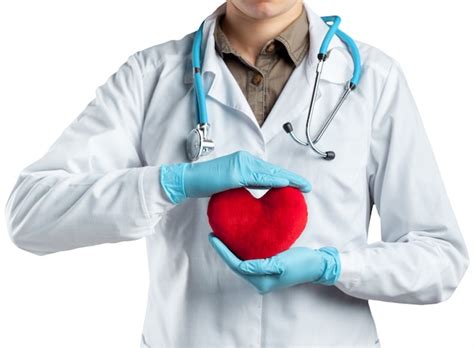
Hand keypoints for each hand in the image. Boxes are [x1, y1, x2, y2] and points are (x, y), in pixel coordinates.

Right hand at [160, 150, 311, 203]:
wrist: (188, 180)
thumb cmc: (207, 183)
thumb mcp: (231, 184)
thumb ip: (246, 183)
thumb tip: (261, 191)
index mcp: (244, 162)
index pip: (269, 171)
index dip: (285, 177)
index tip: (298, 184)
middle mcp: (245, 159)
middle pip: (273, 170)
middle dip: (292, 178)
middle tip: (307, 187)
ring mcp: (241, 164)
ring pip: (269, 173)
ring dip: (288, 179)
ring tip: (302, 186)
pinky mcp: (235, 173)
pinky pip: (258, 178)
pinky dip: (273, 181)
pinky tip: (285, 185)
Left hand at [208, 233, 340, 294]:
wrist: (318, 265)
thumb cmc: (302, 263)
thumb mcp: (281, 264)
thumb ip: (260, 266)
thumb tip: (242, 266)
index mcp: (262, 281)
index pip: (236, 265)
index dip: (223, 251)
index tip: (214, 237)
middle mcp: (260, 281)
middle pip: (236, 265)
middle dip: (224, 250)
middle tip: (214, 234)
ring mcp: (264, 276)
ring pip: (241, 262)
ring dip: (231, 250)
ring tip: (222, 236)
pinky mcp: (268, 268)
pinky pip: (250, 259)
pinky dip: (242, 250)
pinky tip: (238, 239)